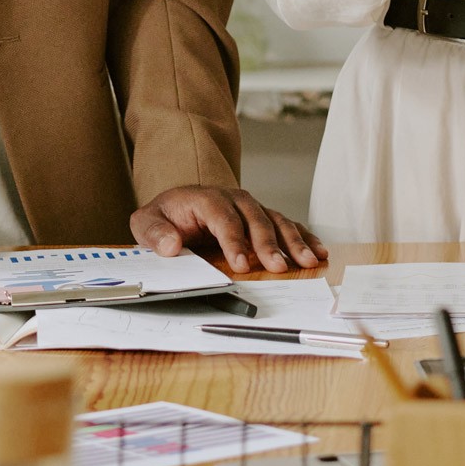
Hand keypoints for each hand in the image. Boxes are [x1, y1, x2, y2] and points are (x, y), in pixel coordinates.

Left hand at [130, 185, 322, 273]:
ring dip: (293, 240)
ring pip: (275, 220)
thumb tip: (170, 244)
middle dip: (268, 243)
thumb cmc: (165, 217)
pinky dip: (304, 237)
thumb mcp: (146, 223)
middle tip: (279, 268)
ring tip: (309, 260)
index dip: (234, 240)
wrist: (177, 206)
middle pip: (254, 218)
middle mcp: (232, 198)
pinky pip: (287, 225)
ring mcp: (250, 207)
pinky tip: (318, 251)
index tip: (241, 264)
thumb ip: (154, 233)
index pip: (222, 217)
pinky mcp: (262, 218)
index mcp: (205, 198)